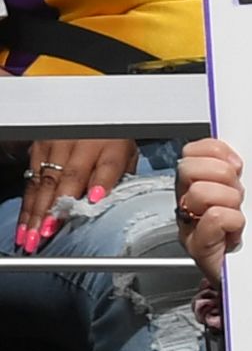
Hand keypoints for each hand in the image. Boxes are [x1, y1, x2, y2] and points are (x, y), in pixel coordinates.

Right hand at [13, 139, 136, 252]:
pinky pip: (32, 180)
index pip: (108, 165)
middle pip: (70, 176)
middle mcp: (83, 142)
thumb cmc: (112, 140)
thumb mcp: (127, 155)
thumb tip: (111, 207)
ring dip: (38, 211)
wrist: (93, 115)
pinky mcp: (39, 147)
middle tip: (50, 232)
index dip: (101, 183)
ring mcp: (58, 144)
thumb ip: (120, 179)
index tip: (95, 200)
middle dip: (59, 207)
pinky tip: (27, 223)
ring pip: (46, 181)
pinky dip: (29, 204)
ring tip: (34, 235)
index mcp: (113, 145)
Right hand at [173, 139, 246, 283]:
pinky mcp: (199, 246)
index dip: (217, 152)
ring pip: (200, 192)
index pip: (194, 150)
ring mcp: (190, 225)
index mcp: (199, 184)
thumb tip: (237, 154)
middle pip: (188, 168)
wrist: (250, 275)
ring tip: (238, 214)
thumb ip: (237, 171)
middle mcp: (188, 202)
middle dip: (222, 176)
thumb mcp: (247, 194)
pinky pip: (214, 218)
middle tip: (238, 194)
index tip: (238, 165)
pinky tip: (236, 231)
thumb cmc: (251, 236)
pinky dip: (232, 222)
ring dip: (228, 201)